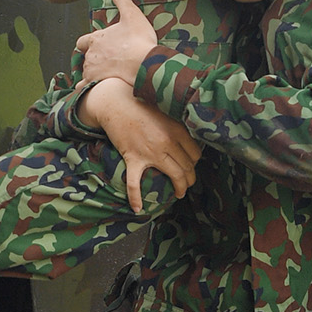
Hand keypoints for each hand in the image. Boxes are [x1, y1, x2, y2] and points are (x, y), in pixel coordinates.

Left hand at [77, 0, 159, 86]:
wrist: (143, 65)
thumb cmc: (139, 40)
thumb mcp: (131, 14)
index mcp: (97, 38)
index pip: (83, 41)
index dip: (87, 44)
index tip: (94, 46)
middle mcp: (90, 54)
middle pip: (84, 57)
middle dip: (91, 59)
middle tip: (104, 61)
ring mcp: (91, 70)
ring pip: (84, 72)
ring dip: (91, 73)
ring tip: (104, 75)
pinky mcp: (96, 83)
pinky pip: (84, 88)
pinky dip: (86, 89)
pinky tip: (93, 90)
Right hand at [77, 78, 200, 214]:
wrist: (116, 104)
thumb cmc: (141, 106)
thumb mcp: (166, 112)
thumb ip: (178, 127)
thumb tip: (190, 139)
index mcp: (177, 130)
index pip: (195, 153)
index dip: (195, 162)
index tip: (192, 164)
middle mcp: (167, 143)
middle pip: (187, 167)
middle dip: (190, 178)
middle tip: (189, 183)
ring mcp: (150, 153)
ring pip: (174, 176)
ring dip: (180, 188)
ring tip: (180, 193)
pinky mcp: (134, 158)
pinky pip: (135, 183)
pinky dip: (135, 197)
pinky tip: (138, 208)